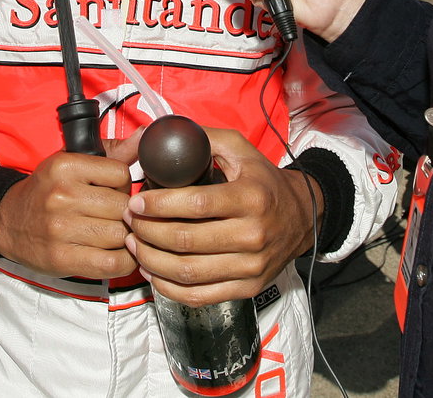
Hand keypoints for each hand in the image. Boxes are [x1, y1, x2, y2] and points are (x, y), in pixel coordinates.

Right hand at [0, 145, 137, 278]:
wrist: (7, 221)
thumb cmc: (46, 191)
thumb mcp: (72, 163)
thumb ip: (112, 153)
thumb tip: (144, 137)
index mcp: (65, 167)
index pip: (120, 174)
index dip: (124, 185)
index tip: (115, 191)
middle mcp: (62, 196)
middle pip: (123, 207)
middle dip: (126, 213)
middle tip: (116, 215)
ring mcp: (62, 229)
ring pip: (121, 234)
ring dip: (125, 237)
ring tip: (115, 233)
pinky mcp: (64, 258)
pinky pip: (113, 262)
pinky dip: (124, 260)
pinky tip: (118, 252)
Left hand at [125, 128, 320, 306]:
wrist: (302, 217)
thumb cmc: (264, 181)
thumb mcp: (241, 150)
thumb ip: (204, 139)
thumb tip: (164, 136)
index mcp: (251, 198)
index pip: (196, 204)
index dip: (160, 205)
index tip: (137, 201)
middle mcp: (253, 235)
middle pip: (186, 241)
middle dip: (147, 231)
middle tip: (130, 221)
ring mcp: (250, 266)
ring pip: (187, 272)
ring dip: (151, 260)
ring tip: (135, 244)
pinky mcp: (247, 288)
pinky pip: (198, 295)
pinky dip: (168, 286)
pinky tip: (153, 270)